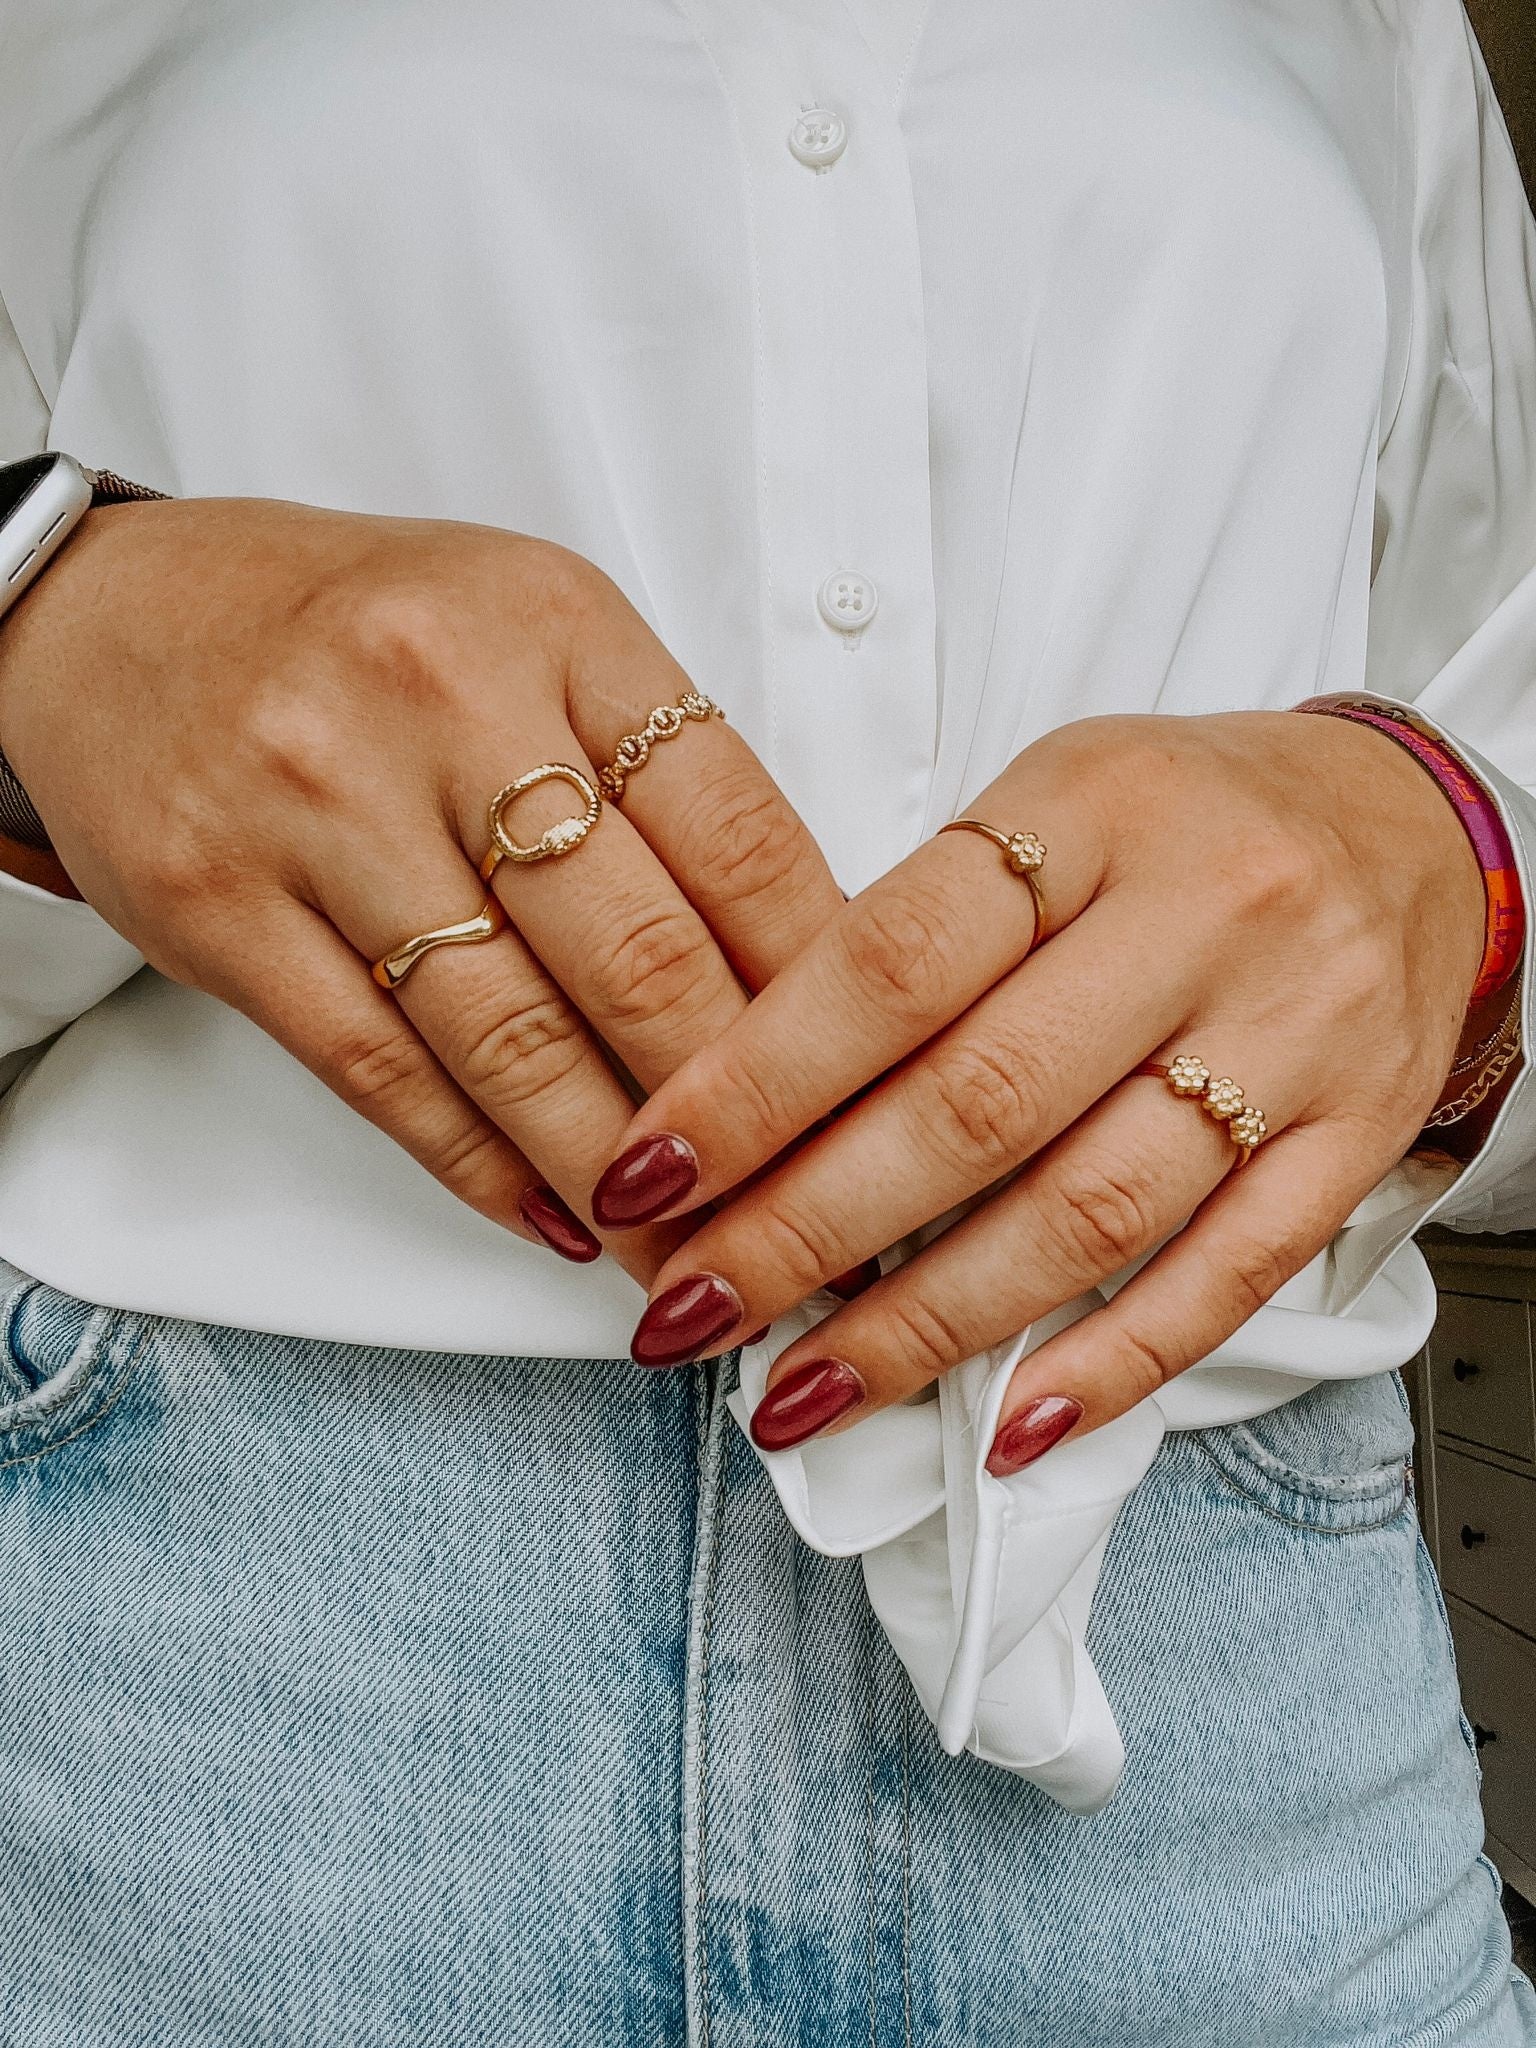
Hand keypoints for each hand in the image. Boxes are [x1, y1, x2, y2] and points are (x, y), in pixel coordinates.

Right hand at [0, 497, 839, 1283]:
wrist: (114, 618)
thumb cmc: (354, 637)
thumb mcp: (533, 632)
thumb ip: (656, 765)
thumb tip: (799, 952)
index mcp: (555, 624)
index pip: (740, 831)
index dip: (823, 987)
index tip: (877, 1082)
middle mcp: (442, 702)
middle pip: (642, 953)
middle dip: (742, 1111)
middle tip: (808, 1208)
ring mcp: (320, 807)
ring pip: (515, 1037)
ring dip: (621, 1171)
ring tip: (694, 1248)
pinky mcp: (222, 908)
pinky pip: (384, 1072)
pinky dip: (485, 1167)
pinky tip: (558, 1221)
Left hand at [594, 711, 1485, 1451]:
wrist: (1408, 829)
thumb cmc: (1186, 821)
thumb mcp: (1047, 802)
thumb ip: (925, 930)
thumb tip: (754, 1103)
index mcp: (1094, 804)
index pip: (896, 961)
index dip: (756, 1082)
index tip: (647, 1173)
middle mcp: (1206, 912)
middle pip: (977, 1105)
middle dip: (806, 1230)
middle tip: (690, 1308)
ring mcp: (1298, 1031)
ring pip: (1088, 1210)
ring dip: (926, 1326)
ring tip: (803, 1391)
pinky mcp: (1360, 1134)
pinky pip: (1229, 1274)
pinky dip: (1110, 1363)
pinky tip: (1006, 1423)